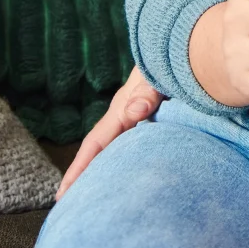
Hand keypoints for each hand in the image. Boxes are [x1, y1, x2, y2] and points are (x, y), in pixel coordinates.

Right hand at [56, 66, 164, 198]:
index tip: (63, 194)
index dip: (79, 169)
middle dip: (84, 174)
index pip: (95, 143)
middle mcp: (125, 112)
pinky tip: (130, 168)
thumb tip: (134, 112)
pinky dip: (127, 156)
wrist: (186, 43)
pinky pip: (134, 140)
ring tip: (96, 193)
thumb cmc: (170, 59)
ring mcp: (138, 112)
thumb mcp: (157, 75)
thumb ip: (147, 93)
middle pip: (100, 148)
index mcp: (122, 107)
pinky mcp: (153, 112)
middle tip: (70, 204)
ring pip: (117, 146)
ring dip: (105, 167)